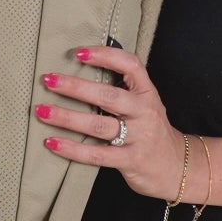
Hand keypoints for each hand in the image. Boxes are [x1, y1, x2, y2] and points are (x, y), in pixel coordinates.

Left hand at [34, 45, 188, 201]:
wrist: (179, 167)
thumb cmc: (152, 131)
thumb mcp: (146, 105)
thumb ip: (123, 90)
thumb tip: (83, 70)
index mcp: (147, 93)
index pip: (130, 66)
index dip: (106, 56)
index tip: (79, 53)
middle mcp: (144, 112)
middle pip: (108, 96)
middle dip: (75, 87)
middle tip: (49, 80)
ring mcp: (139, 137)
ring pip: (99, 125)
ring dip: (66, 117)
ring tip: (42, 111)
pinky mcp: (130, 160)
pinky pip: (97, 154)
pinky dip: (72, 148)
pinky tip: (52, 142)